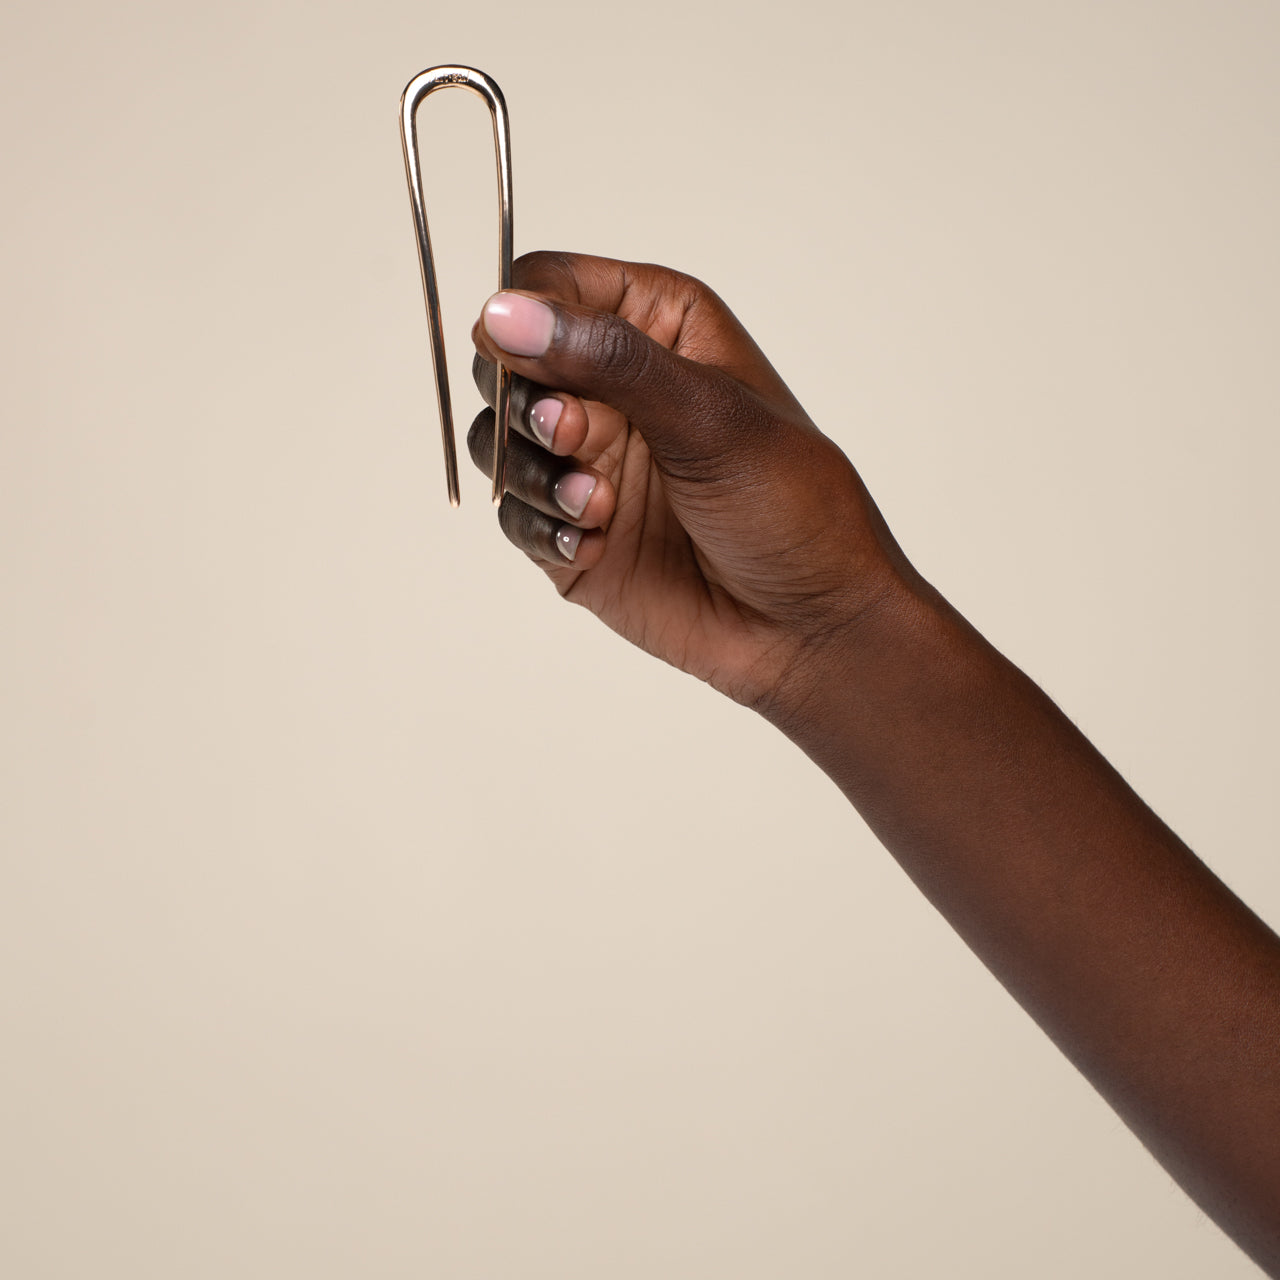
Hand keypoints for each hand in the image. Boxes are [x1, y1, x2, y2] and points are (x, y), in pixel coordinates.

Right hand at [469, 251, 914, 708]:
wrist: (809, 625)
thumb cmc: (790, 507)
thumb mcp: (708, 417)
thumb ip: (606, 361)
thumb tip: (505, 314)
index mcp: (656, 328)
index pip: (549, 286)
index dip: (522, 317)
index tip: (521, 359)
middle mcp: (614, 388)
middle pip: (507, 364)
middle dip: (526, 405)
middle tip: (572, 439)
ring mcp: (590, 462)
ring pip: (499, 442)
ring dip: (533, 473)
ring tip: (599, 507)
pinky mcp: (574, 530)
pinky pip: (514, 516)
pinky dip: (542, 528)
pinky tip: (593, 545)